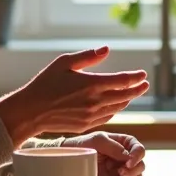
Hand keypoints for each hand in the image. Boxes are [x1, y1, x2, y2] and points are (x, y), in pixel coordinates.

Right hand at [0, 47, 148, 145]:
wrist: (31, 111)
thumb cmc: (45, 83)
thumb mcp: (64, 63)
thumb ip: (88, 56)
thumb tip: (106, 49)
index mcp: (91, 84)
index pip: (123, 81)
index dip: (135, 77)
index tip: (142, 74)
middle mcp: (95, 101)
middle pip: (125, 95)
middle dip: (137, 89)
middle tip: (145, 84)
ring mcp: (92, 115)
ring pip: (118, 107)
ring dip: (128, 99)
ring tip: (134, 93)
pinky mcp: (87, 125)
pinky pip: (108, 116)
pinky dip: (116, 109)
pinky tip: (117, 104)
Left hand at [62, 132, 145, 175]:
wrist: (70, 160)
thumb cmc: (83, 145)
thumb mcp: (97, 140)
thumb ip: (113, 146)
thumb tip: (128, 156)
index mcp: (121, 143)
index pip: (137, 147)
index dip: (137, 154)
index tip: (129, 162)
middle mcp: (123, 156)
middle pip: (140, 162)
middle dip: (135, 168)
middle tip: (122, 171)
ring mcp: (120, 168)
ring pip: (138, 173)